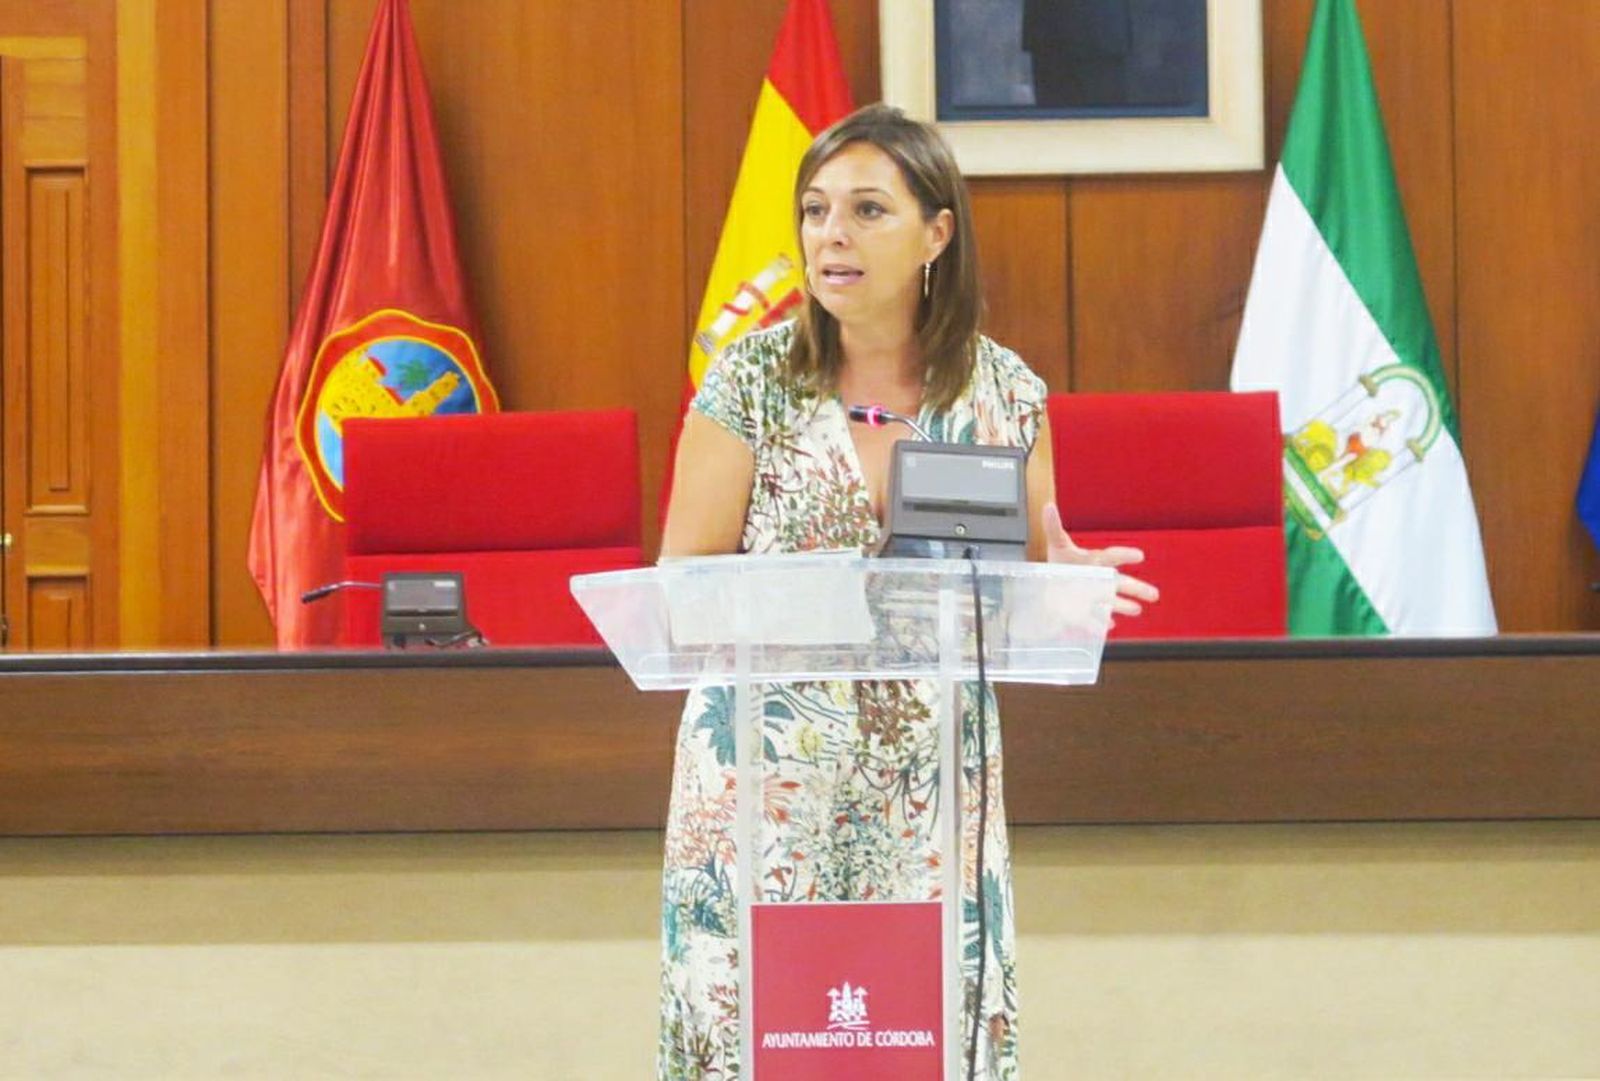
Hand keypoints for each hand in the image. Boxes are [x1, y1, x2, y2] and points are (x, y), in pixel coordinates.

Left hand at [1041, 502, 1159, 617]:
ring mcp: (1094, 599)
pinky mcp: (1084, 614)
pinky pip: (1093, 620)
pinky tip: (1108, 626)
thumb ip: (1053, 527)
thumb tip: (1048, 506)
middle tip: (1154, 594)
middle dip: (1137, 589)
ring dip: (1123, 606)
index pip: (1112, 557)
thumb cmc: (1062, 563)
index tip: (1139, 556)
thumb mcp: (1057, 545)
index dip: (1125, 555)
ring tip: (1137, 610)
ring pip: (1111, 603)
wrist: (1052, 584)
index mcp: (1096, 562)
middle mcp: (1100, 581)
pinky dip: (1099, 623)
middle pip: (1120, 584)